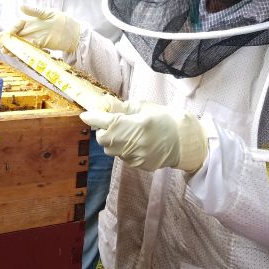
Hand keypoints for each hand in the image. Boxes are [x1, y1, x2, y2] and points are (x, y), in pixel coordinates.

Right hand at [0, 5, 79, 52]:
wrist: (75, 33)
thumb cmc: (62, 20)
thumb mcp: (49, 13)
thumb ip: (35, 11)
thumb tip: (21, 6)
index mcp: (32, 21)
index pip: (17, 25)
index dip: (9, 30)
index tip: (3, 35)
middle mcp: (32, 30)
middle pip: (16, 35)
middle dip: (7, 40)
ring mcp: (36, 38)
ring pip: (21, 43)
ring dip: (13, 47)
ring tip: (6, 52)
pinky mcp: (41, 46)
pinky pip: (29, 49)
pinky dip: (23, 52)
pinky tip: (17, 55)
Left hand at [80, 100, 210, 172]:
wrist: (183, 140)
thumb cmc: (164, 119)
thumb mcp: (144, 108)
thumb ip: (122, 108)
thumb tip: (104, 103)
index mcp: (136, 124)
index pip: (106, 121)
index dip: (93, 118)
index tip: (85, 115)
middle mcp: (134, 143)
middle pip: (103, 139)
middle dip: (103, 131)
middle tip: (111, 124)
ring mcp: (136, 156)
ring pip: (111, 150)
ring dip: (113, 141)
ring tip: (126, 134)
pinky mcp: (139, 165)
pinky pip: (122, 157)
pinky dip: (123, 149)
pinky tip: (135, 143)